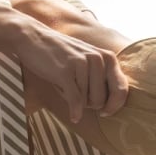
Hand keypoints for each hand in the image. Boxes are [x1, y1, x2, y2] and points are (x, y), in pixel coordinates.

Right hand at [0, 0, 128, 121]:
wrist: (33, 37)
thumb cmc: (61, 54)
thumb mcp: (87, 60)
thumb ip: (102, 77)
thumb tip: (112, 106)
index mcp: (107, 57)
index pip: (122, 89)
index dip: (115, 105)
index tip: (106, 112)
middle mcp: (98, 59)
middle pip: (102, 100)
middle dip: (90, 104)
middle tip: (77, 95)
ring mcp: (82, 64)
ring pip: (86, 101)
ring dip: (75, 100)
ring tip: (65, 85)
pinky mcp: (66, 71)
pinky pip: (75, 100)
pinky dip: (74, 111)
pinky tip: (74, 117)